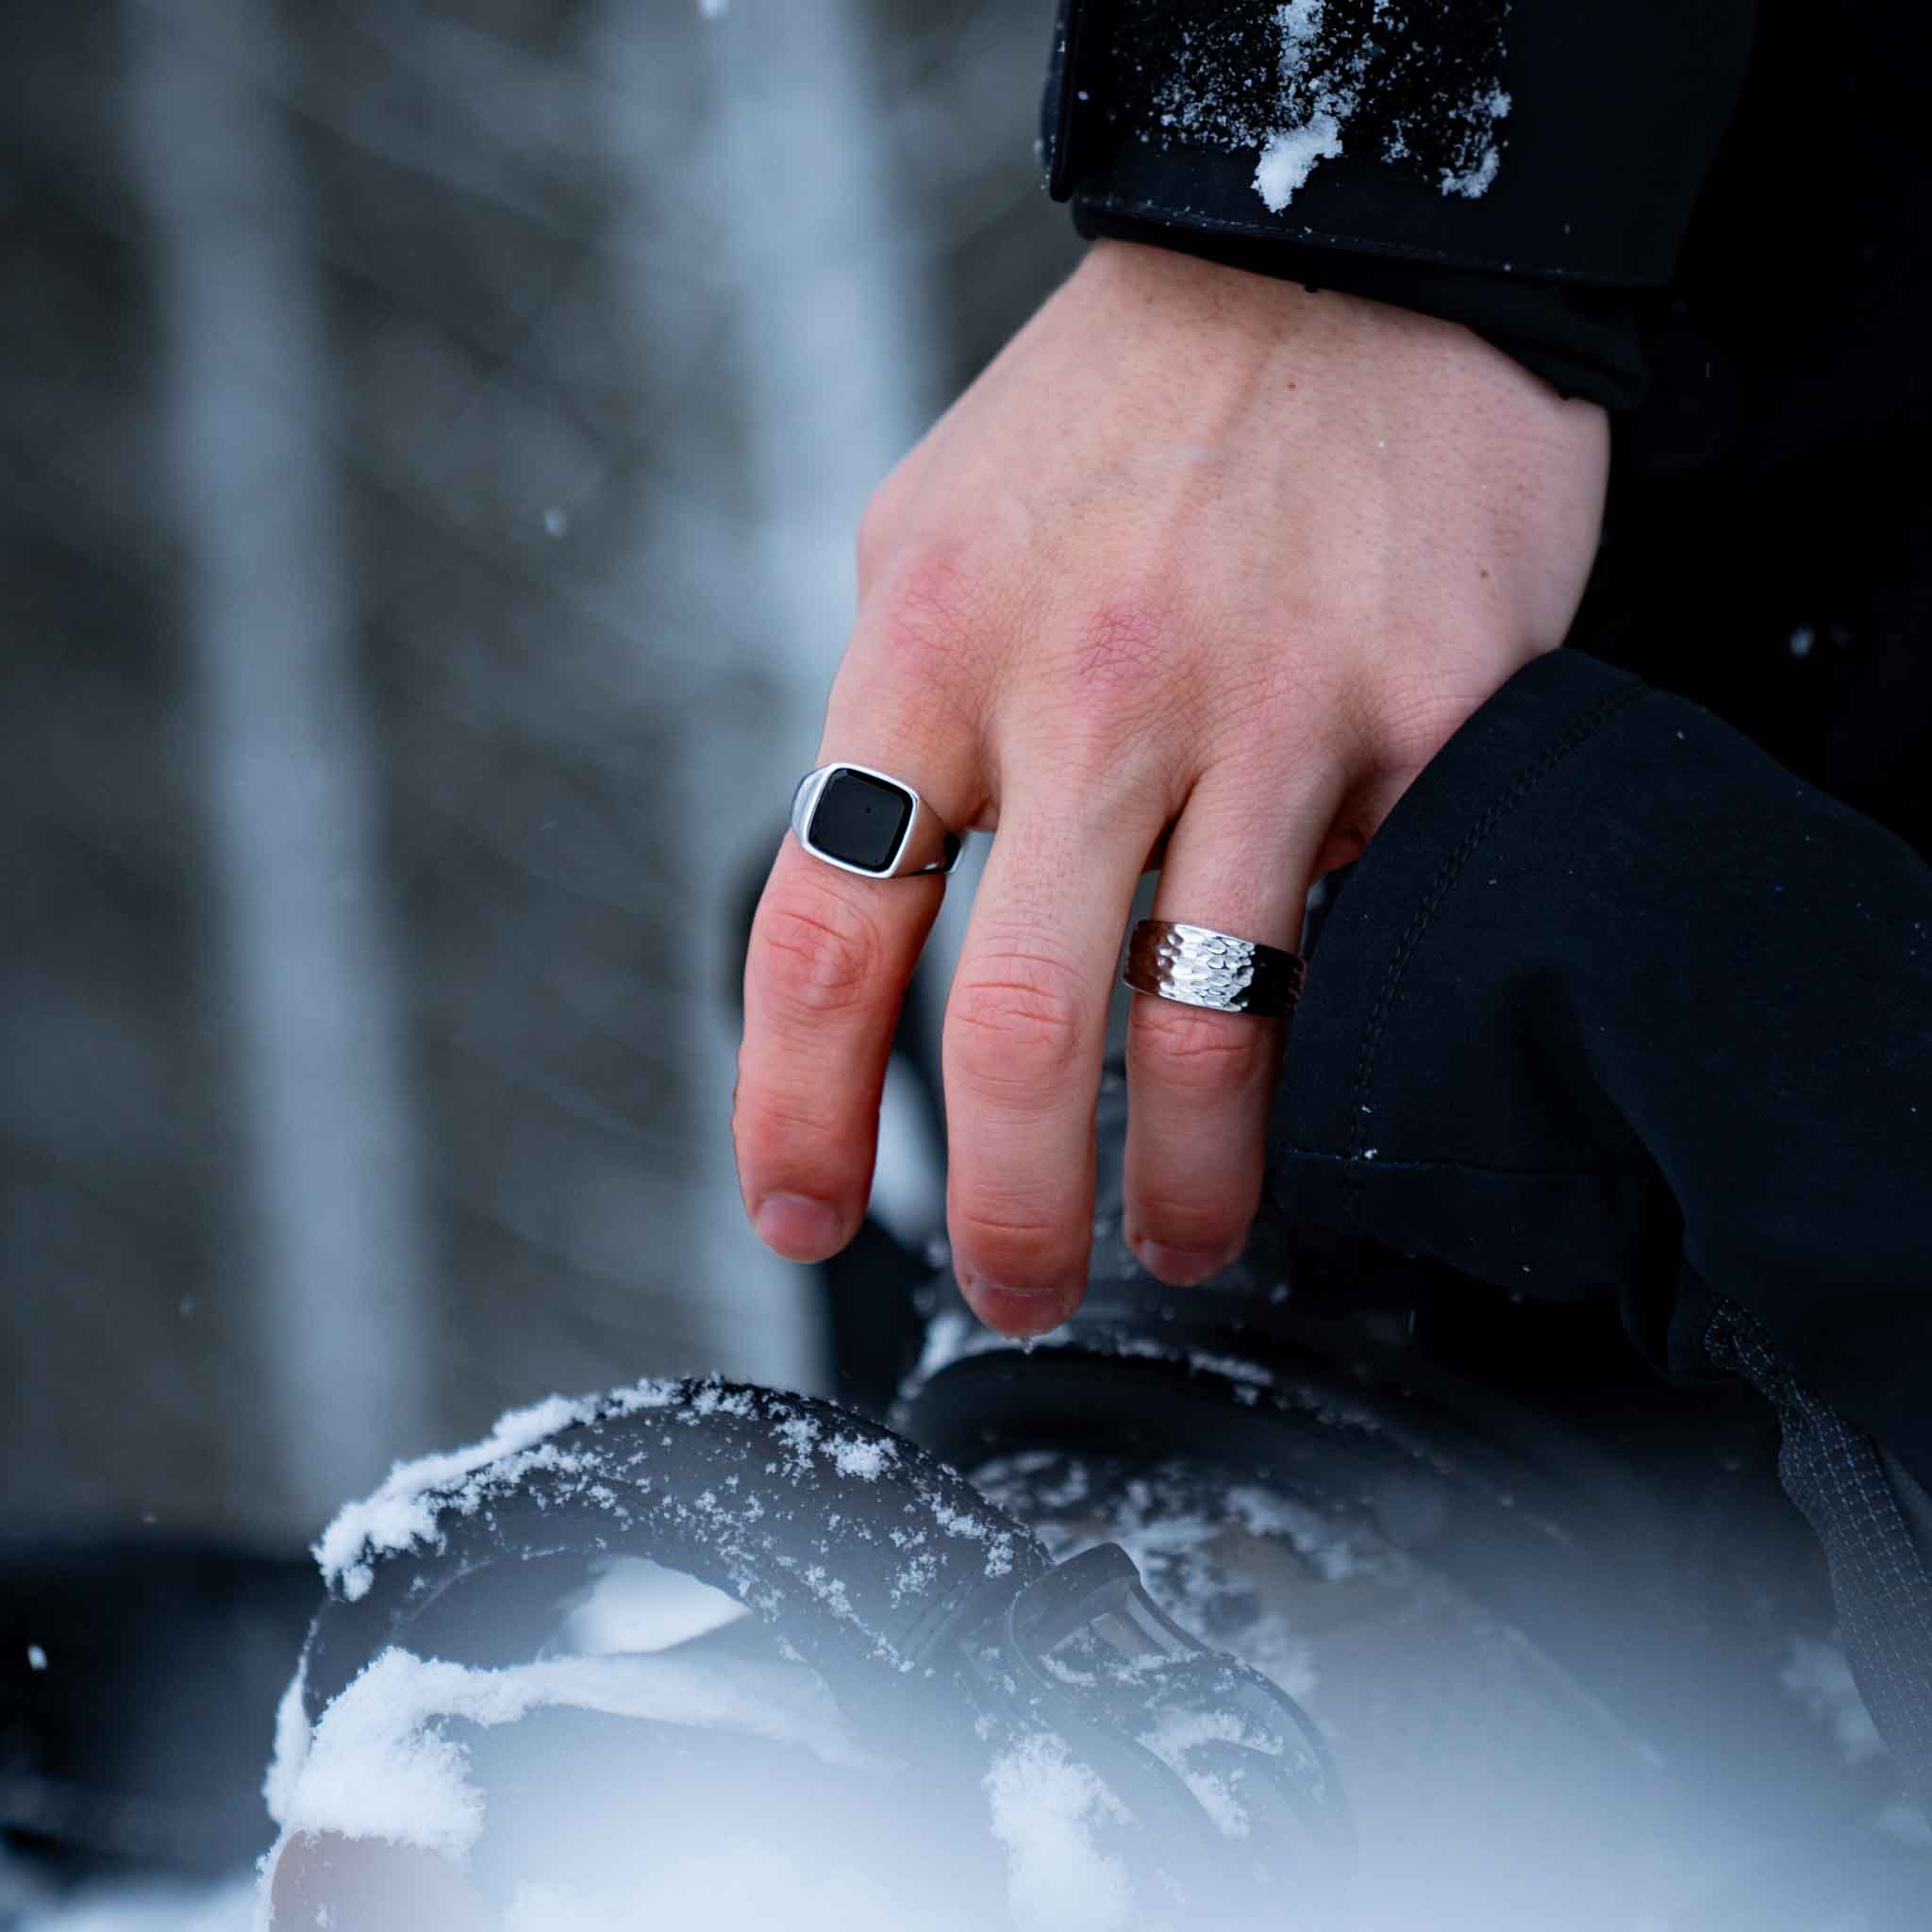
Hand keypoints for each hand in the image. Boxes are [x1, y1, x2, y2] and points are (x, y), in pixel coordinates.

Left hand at [733, 238, 1607, 1334]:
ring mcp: (1271, 705)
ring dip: (1196, 1182)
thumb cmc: (1119, 415)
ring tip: (1192, 1242)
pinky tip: (1341, 1074)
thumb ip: (894, 720)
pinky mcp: (1434, 713)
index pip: (822, 932)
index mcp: (929, 648)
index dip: (797, 1107)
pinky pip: (1388, 929)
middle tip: (1019, 1292)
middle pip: (1019, 1034)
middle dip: (1013, 1214)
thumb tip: (869, 903)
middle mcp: (1088, 688)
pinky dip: (1354, 1030)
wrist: (1341, 251)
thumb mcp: (932, 534)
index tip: (799, 1214)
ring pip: (1217, 1025)